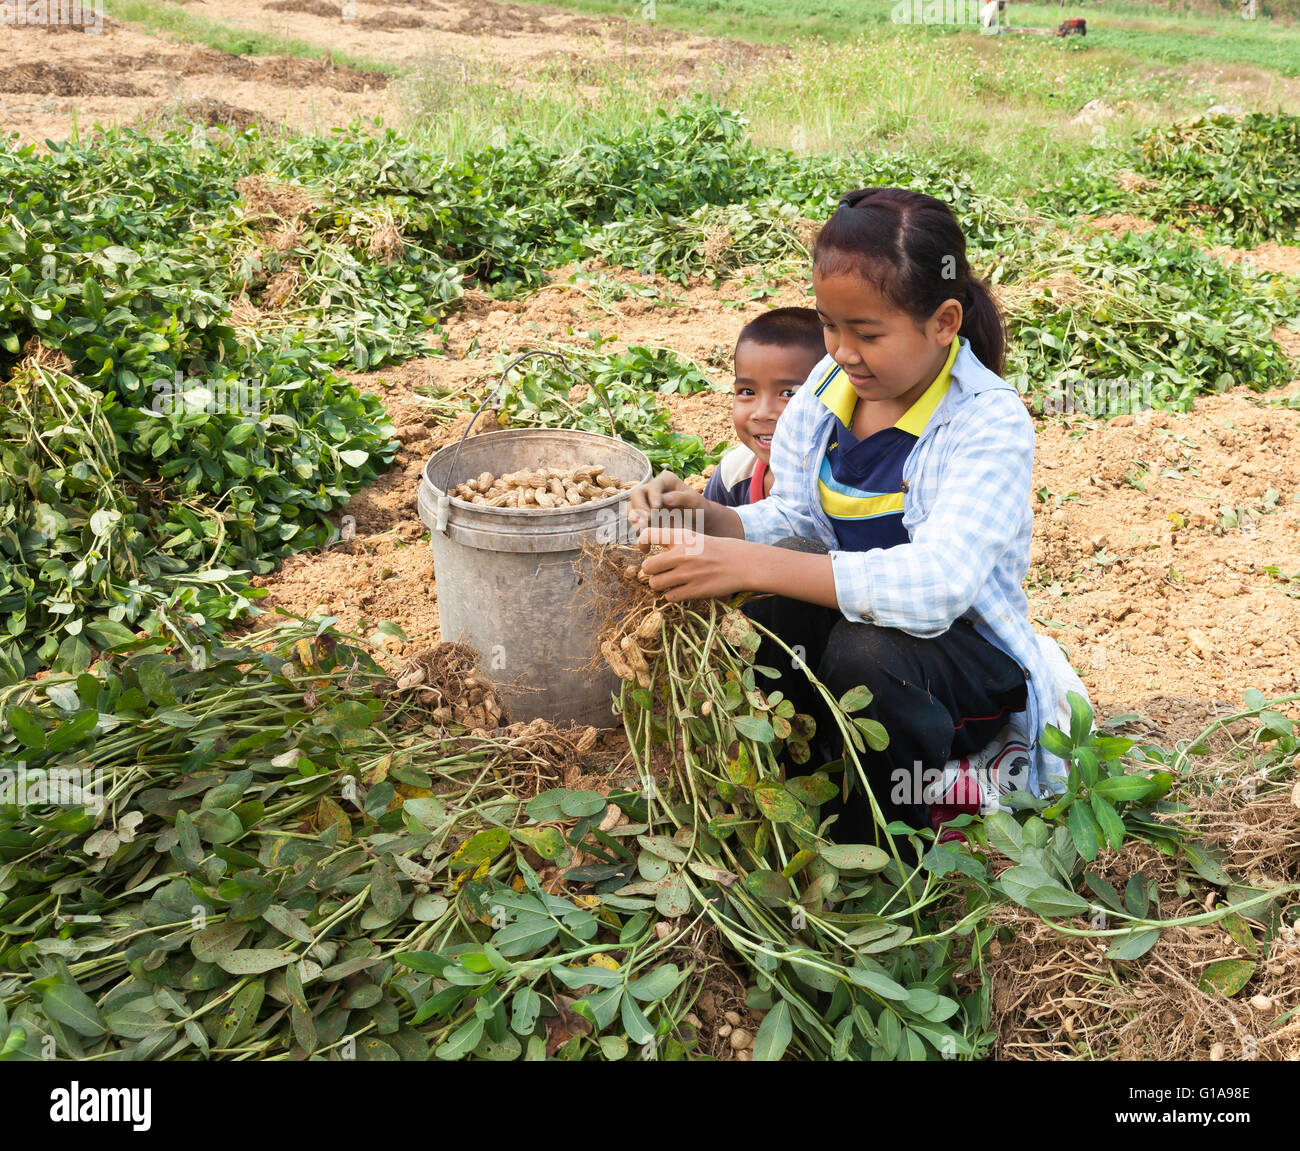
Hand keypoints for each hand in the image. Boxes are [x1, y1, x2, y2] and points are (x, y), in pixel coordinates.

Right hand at [626, 472, 704, 542]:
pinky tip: (646, 545)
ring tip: (642, 532)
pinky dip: (638, 533)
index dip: (653, 496)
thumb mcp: (696, 502)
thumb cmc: (699, 508)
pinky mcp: (644, 517)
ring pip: (632, 508)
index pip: (654, 485)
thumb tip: (665, 499)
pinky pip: (635, 522)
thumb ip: (682, 498)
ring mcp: (646, 503)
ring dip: (635, 520)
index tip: (657, 508)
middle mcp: (652, 490)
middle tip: (646, 521)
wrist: (698, 522)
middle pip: (636, 494)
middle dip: (639, 508)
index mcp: (665, 481)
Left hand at [638, 526, 753, 600]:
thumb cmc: (718, 550)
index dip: (641, 543)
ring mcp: (687, 574)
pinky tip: (682, 590)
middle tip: (661, 572)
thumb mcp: (696, 538)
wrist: (743, 564)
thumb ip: (674, 544)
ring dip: (660, 585)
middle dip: (651, 572)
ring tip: (671, 582)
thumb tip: (652, 557)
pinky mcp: (694, 590)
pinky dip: (673, 595)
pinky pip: (670, 597)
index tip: (645, 550)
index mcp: (682, 536)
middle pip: (647, 567)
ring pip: (655, 584)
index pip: (649, 535)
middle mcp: (681, 554)